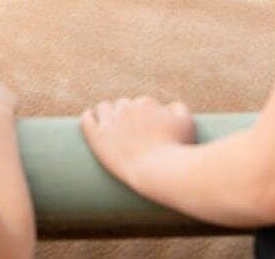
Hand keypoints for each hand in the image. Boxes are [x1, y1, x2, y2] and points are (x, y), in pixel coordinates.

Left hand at [81, 97, 195, 185]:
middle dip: (126, 114)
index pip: (141, 104)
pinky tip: (90, 118)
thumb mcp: (187, 124)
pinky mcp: (97, 138)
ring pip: (104, 108)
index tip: (145, 127)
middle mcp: (126, 109)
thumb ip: (179, 108)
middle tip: (128, 130)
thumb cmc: (176, 149)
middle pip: (123, 104)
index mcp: (145, 103)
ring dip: (107, 113)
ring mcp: (110, 122)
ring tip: (109, 125)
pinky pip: (87, 119)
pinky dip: (89, 117)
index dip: (144, 115)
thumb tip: (169, 106)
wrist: (159, 172)